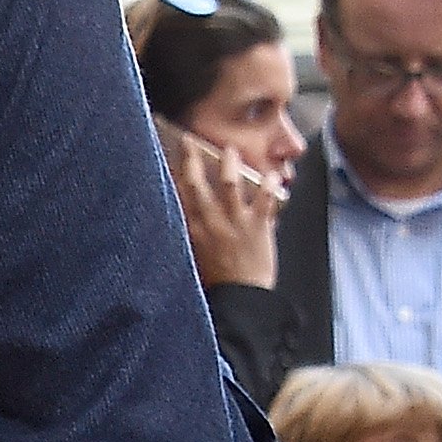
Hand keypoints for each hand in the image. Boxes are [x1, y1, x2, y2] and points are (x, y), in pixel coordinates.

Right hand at [157, 119, 279, 292]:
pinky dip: (269, 185)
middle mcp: (210, 223)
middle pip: (197, 184)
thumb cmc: (217, 284)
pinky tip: (273, 175)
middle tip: (190, 141)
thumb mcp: (193, 260)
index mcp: (191, 232)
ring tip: (230, 151)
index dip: (173, 176)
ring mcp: (234, 223)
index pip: (178, 197)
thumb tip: (188, 219)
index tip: (168, 159)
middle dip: (192, 159)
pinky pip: (264, 200)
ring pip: (230, 185)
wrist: (239, 299)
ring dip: (230, 165)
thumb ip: (192, 237)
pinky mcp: (257, 227)